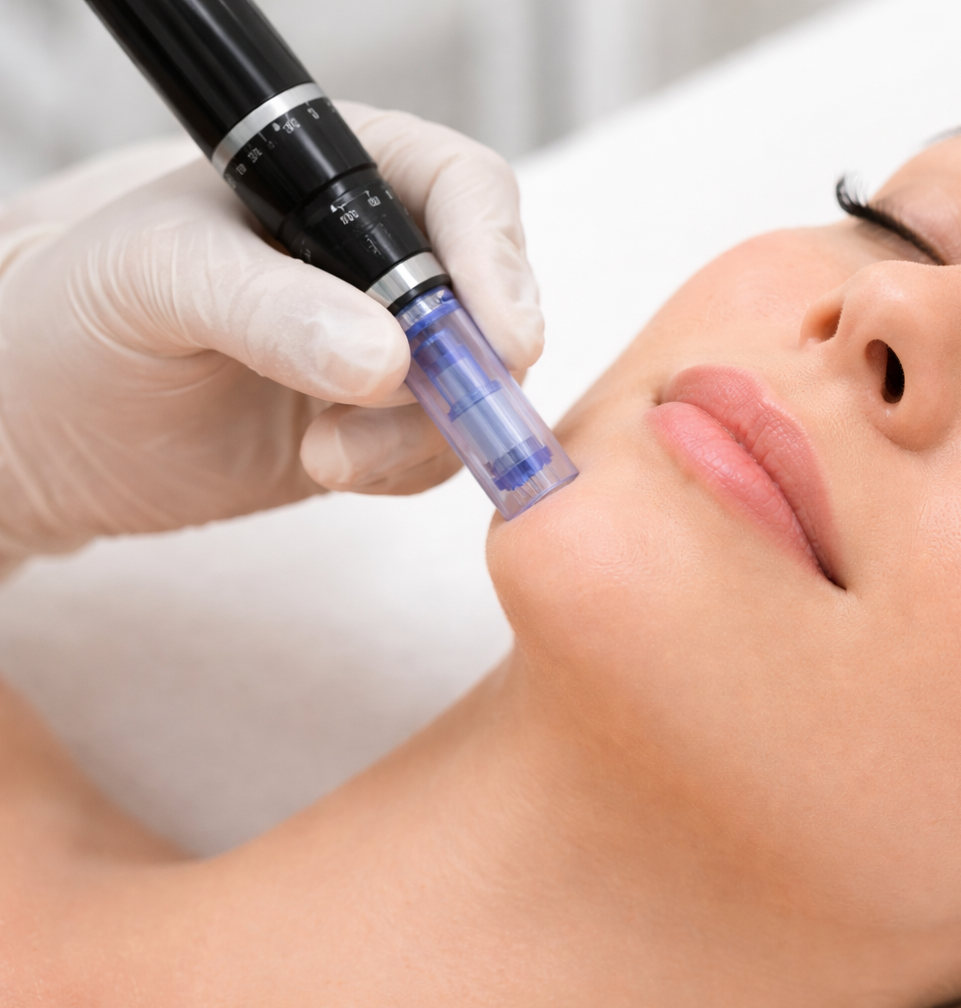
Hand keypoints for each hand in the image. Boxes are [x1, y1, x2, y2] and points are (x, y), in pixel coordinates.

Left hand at [0, 104, 542, 569]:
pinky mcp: (383, 422)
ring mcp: (390, 342)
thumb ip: (268, 306)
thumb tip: (386, 357)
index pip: (464, 189)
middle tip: (428, 410)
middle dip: (470, 362)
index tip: (500, 339)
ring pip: (478, 384)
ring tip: (328, 455)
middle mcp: (381, 254)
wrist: (51, 425)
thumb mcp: (158, 278)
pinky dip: (404, 471)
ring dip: (423, 432)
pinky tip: (328, 467)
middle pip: (494, 293)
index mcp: (338, 173)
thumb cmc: (83, 312)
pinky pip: (441, 449)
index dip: (495, 257)